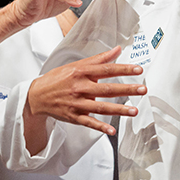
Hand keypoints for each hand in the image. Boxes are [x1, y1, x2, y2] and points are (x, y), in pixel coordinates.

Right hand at [25, 47, 146, 137]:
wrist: (37, 96)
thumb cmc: (58, 79)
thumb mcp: (76, 65)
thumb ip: (98, 59)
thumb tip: (117, 50)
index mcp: (81, 72)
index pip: (106, 69)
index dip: (123, 69)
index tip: (138, 69)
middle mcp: (80, 87)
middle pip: (107, 88)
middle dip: (126, 89)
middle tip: (143, 89)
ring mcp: (77, 103)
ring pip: (101, 107)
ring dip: (119, 109)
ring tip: (134, 111)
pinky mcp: (74, 116)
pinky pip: (89, 122)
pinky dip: (100, 127)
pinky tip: (112, 130)